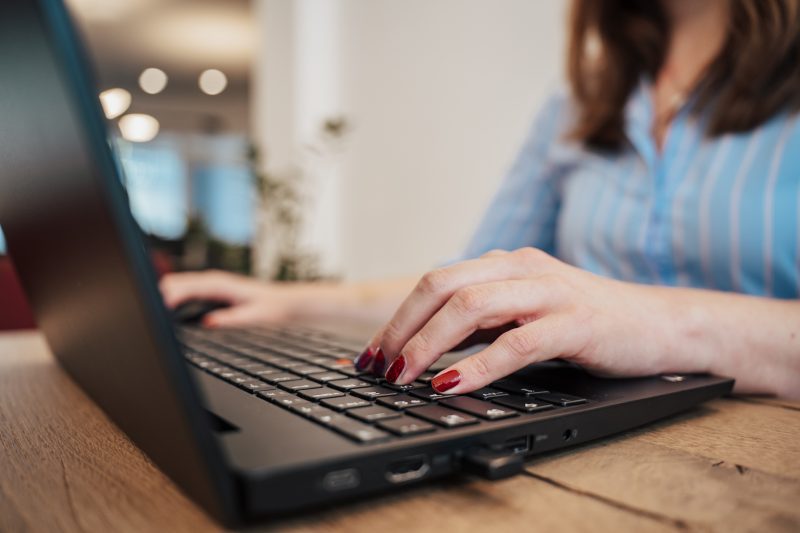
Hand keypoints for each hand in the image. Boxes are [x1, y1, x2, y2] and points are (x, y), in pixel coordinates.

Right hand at [160, 270, 327, 326]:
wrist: (286, 302)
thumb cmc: (273, 308)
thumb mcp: (255, 317)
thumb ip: (231, 319)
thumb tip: (207, 322)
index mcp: (221, 284)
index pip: (187, 287)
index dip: (169, 297)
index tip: (157, 308)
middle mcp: (214, 280)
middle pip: (176, 283)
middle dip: (158, 294)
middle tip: (143, 312)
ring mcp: (211, 283)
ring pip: (178, 285)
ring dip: (162, 294)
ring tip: (147, 311)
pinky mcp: (211, 290)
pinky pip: (185, 290)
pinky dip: (172, 297)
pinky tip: (163, 309)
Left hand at [364, 248, 706, 393]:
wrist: (660, 325)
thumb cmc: (585, 324)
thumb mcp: (523, 316)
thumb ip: (480, 325)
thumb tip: (422, 350)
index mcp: (505, 265)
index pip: (436, 283)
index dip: (397, 318)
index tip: (370, 354)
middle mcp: (521, 269)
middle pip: (443, 287)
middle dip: (402, 328)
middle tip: (376, 366)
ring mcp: (549, 292)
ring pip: (472, 307)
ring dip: (428, 344)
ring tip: (403, 376)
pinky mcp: (574, 323)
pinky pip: (515, 343)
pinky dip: (477, 366)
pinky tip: (451, 385)